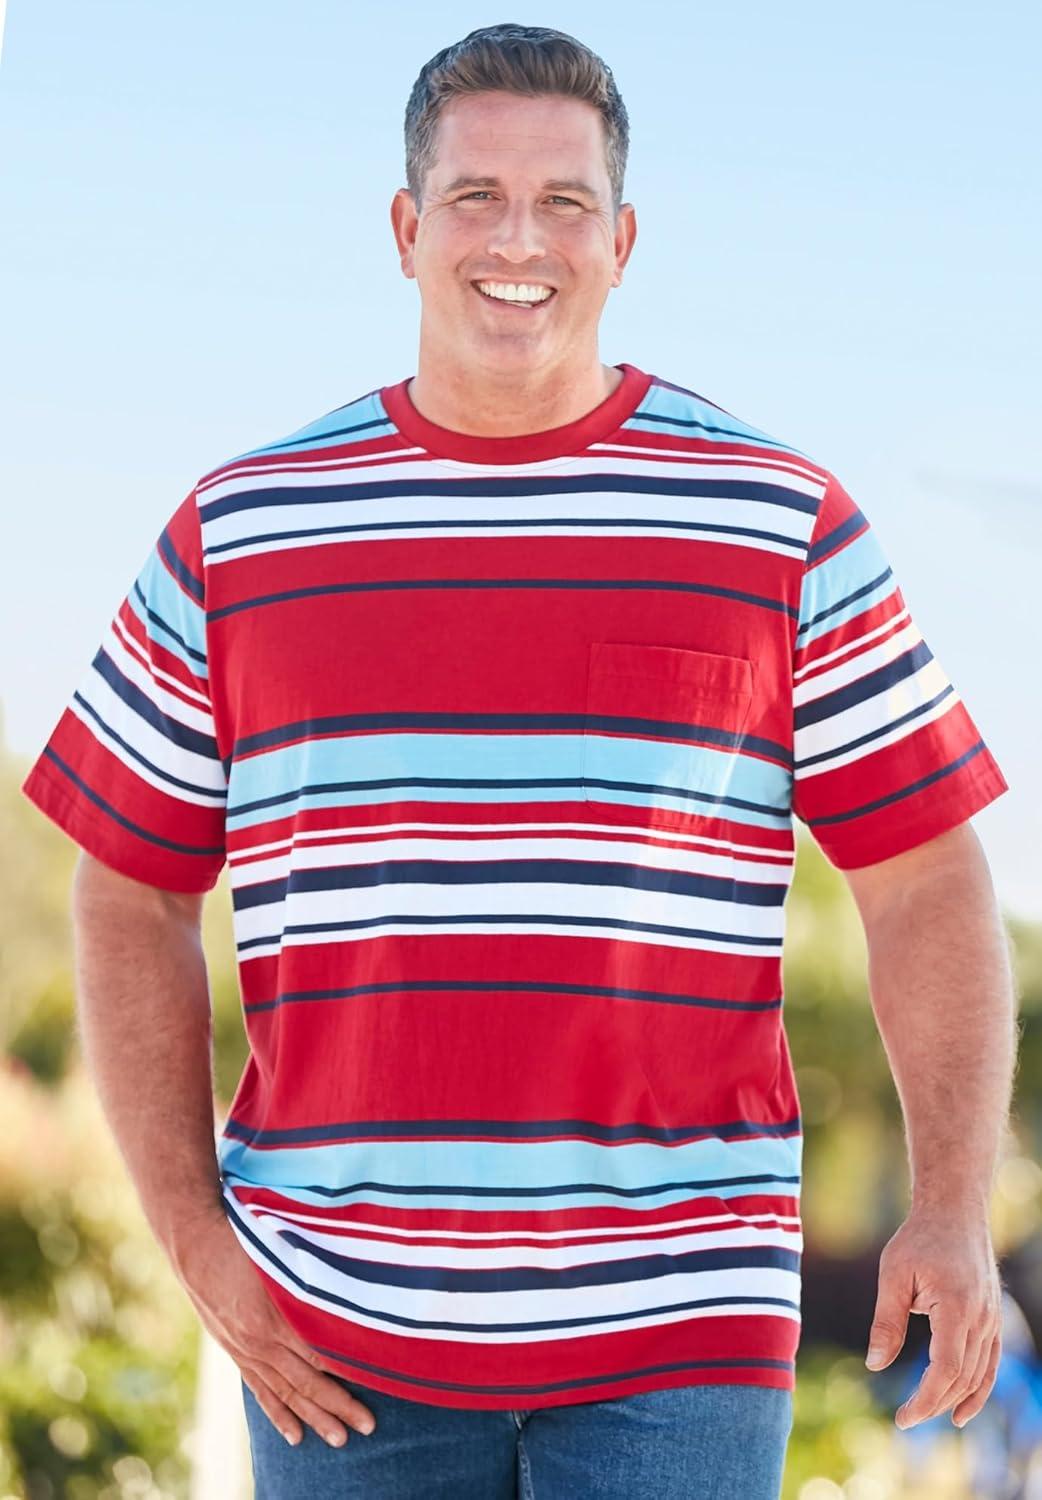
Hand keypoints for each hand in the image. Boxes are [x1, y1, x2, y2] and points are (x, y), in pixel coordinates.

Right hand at [169, 1205, 376, 1446]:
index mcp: (273, 1315)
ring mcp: (245, 1350)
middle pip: (307, 1381)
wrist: (195, 1242)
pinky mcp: (235, 1352)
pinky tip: (294, 1435)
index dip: (348, 1371)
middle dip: (339, 1405)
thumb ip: (310, 1277)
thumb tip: (347, 1292)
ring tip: (339, 1439)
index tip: (377, 1384)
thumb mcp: (280, 1252)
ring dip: (313, 1417)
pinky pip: (259, 1390)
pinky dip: (278, 1414)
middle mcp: (259, 1341)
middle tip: (368, 1425)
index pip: (319, 1353)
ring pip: (286, 1392)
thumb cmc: (244, 1237)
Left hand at [863, 1204, 1001, 1428]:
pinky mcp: (992, 1317)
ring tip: (928, 1415)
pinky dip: (978, 1388)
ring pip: (979, 1374)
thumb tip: (874, 1365)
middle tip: (905, 1419)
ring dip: (955, 1400)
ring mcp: (992, 1319)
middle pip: (962, 1378)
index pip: (946, 1370)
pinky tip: (961, 1407)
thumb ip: (886, 1322)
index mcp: (957, 1308)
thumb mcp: (893, 1275)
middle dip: (935, 1404)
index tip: (903, 1417)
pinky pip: (990, 1362)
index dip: (926, 1399)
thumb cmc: (919, 1239)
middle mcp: (982, 1318)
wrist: (954, 1211)